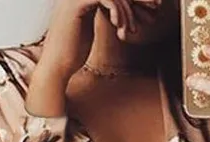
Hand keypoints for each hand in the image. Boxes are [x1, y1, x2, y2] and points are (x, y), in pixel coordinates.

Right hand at [39, 0, 162, 83]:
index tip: (150, 9)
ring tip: (131, 30)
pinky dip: (118, 11)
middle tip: (154, 9)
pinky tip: (120, 27)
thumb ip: (102, 13)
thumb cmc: (72, 52)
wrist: (56, 66)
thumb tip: (121, 12)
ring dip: (127, 11)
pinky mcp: (76, 4)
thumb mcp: (90, 27)